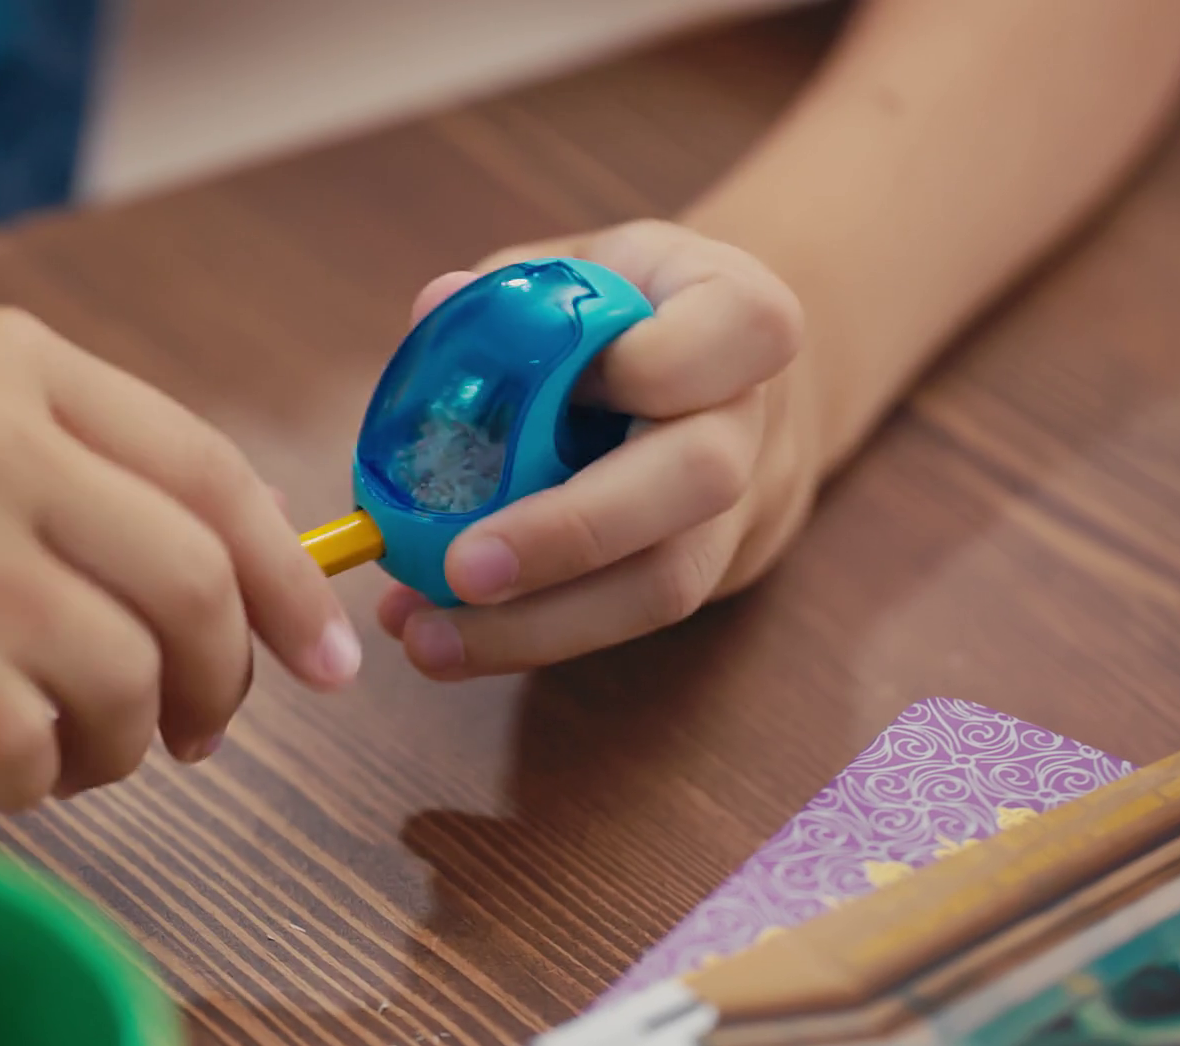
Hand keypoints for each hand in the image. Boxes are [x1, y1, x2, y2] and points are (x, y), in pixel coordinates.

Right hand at [0, 309, 359, 807]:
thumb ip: (57, 470)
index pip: (214, 472)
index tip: (326, 658)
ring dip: (120, 747)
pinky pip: (16, 736)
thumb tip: (195, 591)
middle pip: (192, 582)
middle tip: (193, 736)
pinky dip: (26, 777)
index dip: (288, 580)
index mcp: (20, 363)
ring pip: (119, 672)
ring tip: (72, 760)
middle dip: (220, 686)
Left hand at [378, 220, 819, 678]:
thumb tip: (435, 307)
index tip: (564, 379)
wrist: (722, 391)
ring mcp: (736, 512)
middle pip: (698, 479)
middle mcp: (751, 419)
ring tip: (427, 640)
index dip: (652, 364)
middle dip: (572, 533)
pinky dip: (521, 637)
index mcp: (737, 315)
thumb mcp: (580, 271)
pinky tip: (441, 636)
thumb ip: (509, 290)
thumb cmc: (629, 316)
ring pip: (664, 584)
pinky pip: (621, 625)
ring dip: (537, 627)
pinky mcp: (698, 581)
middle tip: (462, 570)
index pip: (740, 329)